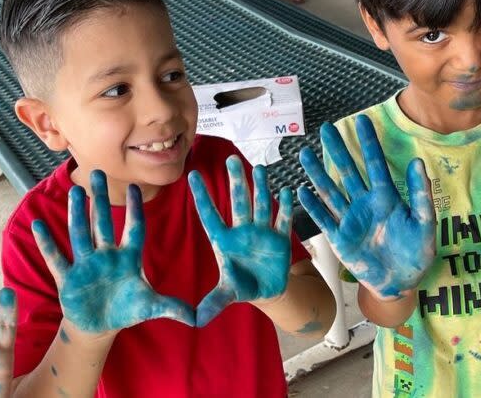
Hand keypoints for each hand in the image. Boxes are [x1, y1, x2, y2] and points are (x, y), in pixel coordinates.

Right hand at [32, 171, 194, 333]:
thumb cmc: (127, 310)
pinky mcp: (68, 279)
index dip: (134, 210)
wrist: (100, 326)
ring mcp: (86, 264)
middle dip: (100, 200)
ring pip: (80, 233)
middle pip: (103, 222)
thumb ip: (172, 307)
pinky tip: (38, 224)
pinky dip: (47, 243)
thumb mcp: (151, 307)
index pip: (134, 228)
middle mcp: (107, 255)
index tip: (135, 187)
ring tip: (74, 190)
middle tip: (98, 173)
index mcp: (129, 258)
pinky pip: (56, 258)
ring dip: (76, 213)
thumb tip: (197, 317)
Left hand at [189, 156, 292, 326]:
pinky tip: (288, 190)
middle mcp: (242, 232)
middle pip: (238, 203)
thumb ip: (214, 302)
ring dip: (260, 188)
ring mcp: (262, 232)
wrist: (267, 291)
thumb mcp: (227, 295)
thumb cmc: (241, 287)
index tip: (192, 176)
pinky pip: (282, 219)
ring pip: (260, 205)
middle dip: (236, 182)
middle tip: (231, 160)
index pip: (210, 215)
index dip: (203, 197)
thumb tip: (195, 320)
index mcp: (224, 242)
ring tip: (259, 169)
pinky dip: (286, 206)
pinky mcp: (280, 238)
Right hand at [298, 115, 435, 300]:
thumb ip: (421, 195)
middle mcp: (365, 204)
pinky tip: (301, 191)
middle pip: (348, 171)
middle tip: (326, 128)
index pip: (375, 164)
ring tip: (305, 154)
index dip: (368, 143)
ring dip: (318, 173)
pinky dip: (313, 206)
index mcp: (387, 198)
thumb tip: (418, 162)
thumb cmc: (416, 253)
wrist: (401, 283)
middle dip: (337, 149)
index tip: (361, 120)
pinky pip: (324, 219)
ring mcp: (350, 220)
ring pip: (331, 191)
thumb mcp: (425, 224)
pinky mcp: (340, 238)